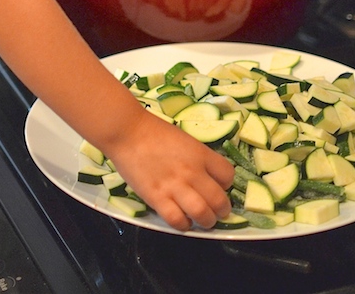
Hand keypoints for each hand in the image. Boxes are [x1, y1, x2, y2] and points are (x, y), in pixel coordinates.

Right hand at [105, 110, 233, 230]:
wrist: (127, 131)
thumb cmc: (153, 131)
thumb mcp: (184, 139)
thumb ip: (197, 157)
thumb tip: (205, 176)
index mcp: (200, 154)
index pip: (228, 175)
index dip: (226, 184)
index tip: (219, 186)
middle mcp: (192, 172)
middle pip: (219, 200)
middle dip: (222, 210)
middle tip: (217, 211)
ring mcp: (175, 186)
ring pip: (202, 214)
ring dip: (207, 221)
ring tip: (203, 220)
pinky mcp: (157, 198)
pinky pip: (177, 221)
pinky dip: (183, 225)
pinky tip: (182, 221)